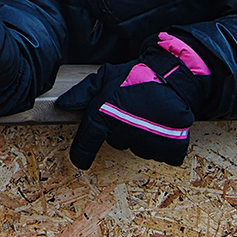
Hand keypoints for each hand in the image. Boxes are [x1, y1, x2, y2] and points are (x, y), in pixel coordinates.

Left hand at [55, 33, 212, 167]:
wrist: (174, 77)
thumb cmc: (136, 76)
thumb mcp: (105, 77)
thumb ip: (82, 93)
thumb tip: (63, 104)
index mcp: (105, 115)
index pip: (87, 142)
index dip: (81, 153)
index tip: (80, 160)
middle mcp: (124, 131)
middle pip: (115, 141)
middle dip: (120, 129)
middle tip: (130, 111)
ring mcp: (148, 142)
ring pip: (137, 147)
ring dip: (140, 136)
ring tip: (147, 115)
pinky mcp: (170, 148)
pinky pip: (160, 154)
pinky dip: (162, 143)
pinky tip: (162, 125)